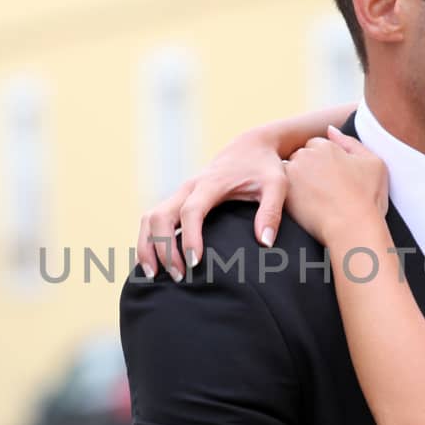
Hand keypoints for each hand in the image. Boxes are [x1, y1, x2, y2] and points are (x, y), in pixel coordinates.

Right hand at [136, 129, 287, 280]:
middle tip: (179, 277)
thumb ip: (271, 212)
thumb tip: (264, 242)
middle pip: (160, 216)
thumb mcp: (276, 185)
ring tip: (154, 276)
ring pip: (149, 218)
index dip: (189, 237)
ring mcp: (179, 194)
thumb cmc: (264, 168)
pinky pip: (153, 221)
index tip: (194, 263)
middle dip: (163, 248)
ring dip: (147, 247)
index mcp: (211, 183)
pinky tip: (154, 265)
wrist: (249, 147)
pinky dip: (148, 242)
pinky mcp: (177, 201)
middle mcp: (188, 187)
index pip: (191, 211)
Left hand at [282, 127, 388, 246]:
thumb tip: (330, 130)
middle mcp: (305, 155)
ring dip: (298, 181)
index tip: (332, 177)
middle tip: (324, 190)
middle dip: (309, 169)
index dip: (325, 162)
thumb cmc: (368, 197)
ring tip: (315, 200)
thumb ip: (351, 142)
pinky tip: (307, 208)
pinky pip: (282, 191)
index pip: (316, 146)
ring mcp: (292, 175)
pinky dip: (292, 197)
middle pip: (301, 156)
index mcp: (326, 145)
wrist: (353, 227)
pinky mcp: (283, 194)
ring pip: (290, 173)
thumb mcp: (374, 163)